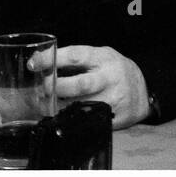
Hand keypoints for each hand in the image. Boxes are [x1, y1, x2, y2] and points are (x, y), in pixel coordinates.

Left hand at [34, 45, 149, 128]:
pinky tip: (60, 116)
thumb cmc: (113, 71)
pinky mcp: (113, 118)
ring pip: (80, 106)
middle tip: (42, 88)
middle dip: (56, 87)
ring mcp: (113, 100)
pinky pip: (86, 120)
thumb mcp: (100, 57)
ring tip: (45, 104)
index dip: (52, 59)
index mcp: (104, 58)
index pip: (75, 56)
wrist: (142, 91)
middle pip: (80, 84)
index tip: (33, 64)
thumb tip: (37, 62)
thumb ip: (75, 59)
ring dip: (57, 107)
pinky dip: (69, 119)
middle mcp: (110, 78)